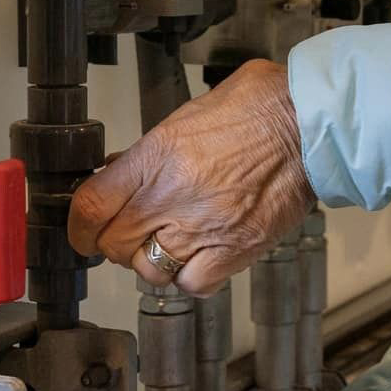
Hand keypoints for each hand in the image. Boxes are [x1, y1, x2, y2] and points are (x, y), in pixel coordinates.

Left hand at [67, 59, 314, 293]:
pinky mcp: (236, 249)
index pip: (91, 207)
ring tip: (168, 243)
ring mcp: (204, 227)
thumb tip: (121, 171)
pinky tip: (198, 257)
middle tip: (130, 232)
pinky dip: (189, 277)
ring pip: (149, 269)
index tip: (83, 230)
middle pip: (115, 243)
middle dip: (116, 241)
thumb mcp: (187, 115)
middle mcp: (173, 196)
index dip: (79, 226)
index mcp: (156, 156)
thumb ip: (149, 151)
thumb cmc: (258, 107)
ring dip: (151, 260)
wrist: (310, 122)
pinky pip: (193, 283)